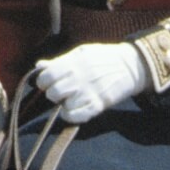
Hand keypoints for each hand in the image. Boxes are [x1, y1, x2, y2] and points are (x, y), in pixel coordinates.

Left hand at [34, 42, 151, 123]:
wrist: (131, 66)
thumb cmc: (104, 57)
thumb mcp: (82, 52)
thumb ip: (60, 60)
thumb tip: (39, 66)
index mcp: (74, 63)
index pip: (47, 76)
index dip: (43, 81)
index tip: (48, 82)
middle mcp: (80, 78)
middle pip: (53, 94)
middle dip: (53, 94)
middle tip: (61, 91)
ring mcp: (90, 93)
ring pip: (64, 107)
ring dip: (64, 104)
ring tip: (71, 98)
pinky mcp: (98, 105)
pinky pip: (76, 117)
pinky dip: (71, 115)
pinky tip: (74, 108)